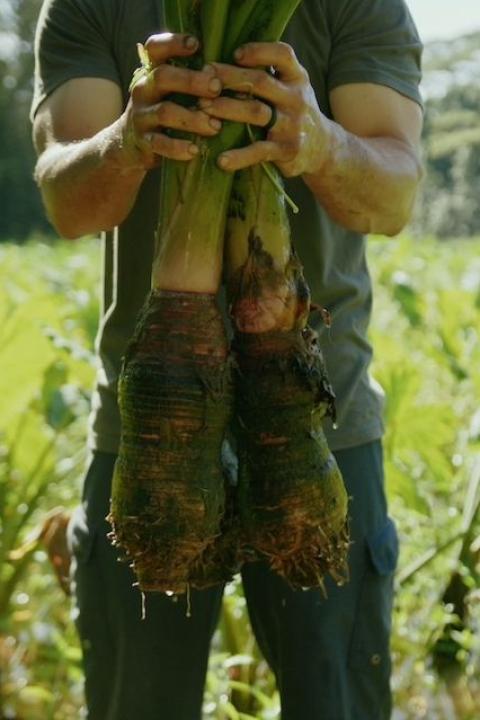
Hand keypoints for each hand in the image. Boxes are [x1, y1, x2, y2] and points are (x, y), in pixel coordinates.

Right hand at [121, 33, 223, 167]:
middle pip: (163, 77)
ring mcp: (141, 116)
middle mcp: (143, 90)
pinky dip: (178, 147)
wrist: (129, 145)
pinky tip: (195, 150)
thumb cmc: (161, 112)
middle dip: (191, 80)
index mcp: (152, 72)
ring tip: (215, 126)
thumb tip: (228, 73)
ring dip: (192, 118)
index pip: (155, 48)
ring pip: (164, 112)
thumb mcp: (168, 92)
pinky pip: (160, 143)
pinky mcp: (143, 142)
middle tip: (216, 86)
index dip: (173, 43)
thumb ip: (188, 80)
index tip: (196, 44)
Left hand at [199, 42, 330, 176]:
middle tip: (203, 79)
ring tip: (202, 108)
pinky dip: (239, 156)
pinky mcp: (286, 150)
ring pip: (256, 112)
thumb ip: (270, 74)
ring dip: (226, 109)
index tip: (235, 54)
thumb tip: (226, 61)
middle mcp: (296, 98)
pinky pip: (259, 151)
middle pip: (260, 82)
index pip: (282, 54)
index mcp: (297, 78)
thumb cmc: (295, 113)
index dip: (258, 51)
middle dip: (229, 78)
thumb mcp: (292, 87)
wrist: (323, 149)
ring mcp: (291, 125)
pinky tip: (221, 160)